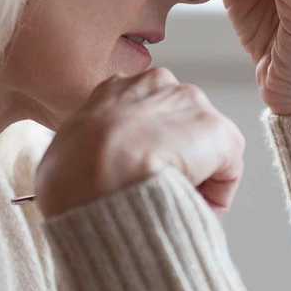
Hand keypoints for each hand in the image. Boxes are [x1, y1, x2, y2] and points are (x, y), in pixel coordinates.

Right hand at [34, 68, 244, 218]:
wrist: (96, 176)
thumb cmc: (70, 175)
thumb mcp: (63, 155)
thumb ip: (84, 155)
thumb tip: (86, 178)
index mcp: (114, 89)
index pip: (142, 116)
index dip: (142, 152)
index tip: (137, 178)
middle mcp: (157, 84)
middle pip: (177, 127)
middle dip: (174, 159)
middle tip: (157, 192)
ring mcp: (190, 105)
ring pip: (203, 147)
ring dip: (193, 175)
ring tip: (171, 201)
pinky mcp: (218, 132)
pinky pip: (226, 171)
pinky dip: (215, 195)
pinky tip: (190, 206)